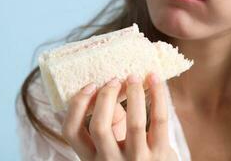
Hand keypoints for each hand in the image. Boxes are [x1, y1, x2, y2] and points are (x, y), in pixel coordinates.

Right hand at [62, 73, 178, 160]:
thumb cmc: (128, 154)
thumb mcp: (110, 144)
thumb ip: (107, 120)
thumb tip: (110, 87)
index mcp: (90, 157)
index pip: (71, 131)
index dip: (77, 104)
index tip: (90, 86)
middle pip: (99, 126)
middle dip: (106, 97)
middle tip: (114, 80)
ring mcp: (136, 160)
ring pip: (134, 123)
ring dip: (134, 93)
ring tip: (133, 77)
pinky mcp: (160, 155)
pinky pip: (159, 120)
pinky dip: (158, 95)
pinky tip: (154, 79)